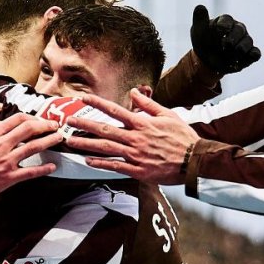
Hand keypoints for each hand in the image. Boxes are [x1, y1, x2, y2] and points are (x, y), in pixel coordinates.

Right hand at [0, 114, 62, 200]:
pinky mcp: (8, 177)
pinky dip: (44, 169)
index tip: (38, 119)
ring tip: (58, 138)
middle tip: (54, 125)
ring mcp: (6, 161)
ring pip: (33, 147)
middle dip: (45, 125)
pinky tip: (52, 166)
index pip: (17, 119)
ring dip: (49, 141)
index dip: (31, 117)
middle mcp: (1, 145)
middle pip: (29, 129)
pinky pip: (30, 172)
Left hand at [64, 89, 199, 184]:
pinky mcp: (138, 171)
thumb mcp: (168, 115)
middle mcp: (135, 138)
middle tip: (68, 122)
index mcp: (142, 123)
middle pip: (105, 129)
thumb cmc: (183, 137)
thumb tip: (134, 92)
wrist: (194, 161)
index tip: (84, 98)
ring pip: (106, 148)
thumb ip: (149, 104)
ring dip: (86, 144)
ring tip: (70, 141)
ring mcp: (135, 155)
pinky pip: (116, 167)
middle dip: (84, 125)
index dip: (98, 103)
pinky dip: (101, 164)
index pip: (115, 110)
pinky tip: (88, 162)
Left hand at [190, 4, 261, 74]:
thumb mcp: (198, 31)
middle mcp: (237, 29)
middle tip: (224, 45)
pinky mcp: (249, 54)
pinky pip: (255, 53)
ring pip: (248, 42)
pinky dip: (251, 56)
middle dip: (232, 39)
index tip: (218, 30)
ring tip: (229, 56)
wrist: (207, 60)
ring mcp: (245, 41)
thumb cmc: (203, 41)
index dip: (223, 25)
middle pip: (239, 30)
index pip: (227, 20)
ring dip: (239, 50)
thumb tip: (200, 7)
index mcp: (225, 21)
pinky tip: (242, 61)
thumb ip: (199, 19)